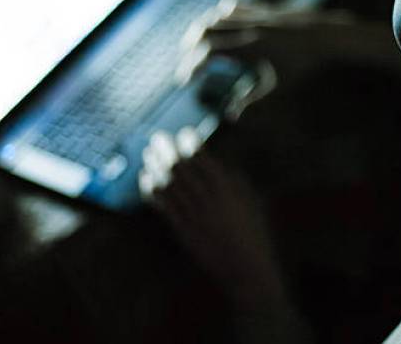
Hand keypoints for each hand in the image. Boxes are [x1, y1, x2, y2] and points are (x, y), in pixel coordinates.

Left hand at [138, 128, 284, 305]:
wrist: (245, 267)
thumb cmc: (254, 233)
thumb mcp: (252, 201)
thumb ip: (236, 183)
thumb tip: (221, 167)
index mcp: (226, 189)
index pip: (203, 160)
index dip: (191, 144)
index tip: (184, 132)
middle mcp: (206, 198)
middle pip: (181, 169)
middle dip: (168, 150)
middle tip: (157, 137)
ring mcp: (192, 214)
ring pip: (169, 185)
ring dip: (156, 166)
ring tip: (148, 153)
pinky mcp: (182, 229)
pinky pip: (163, 206)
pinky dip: (152, 190)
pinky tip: (145, 179)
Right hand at [174, 0, 400, 89]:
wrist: (330, 36)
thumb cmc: (306, 66)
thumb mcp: (281, 89)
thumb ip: (255, 103)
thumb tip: (232, 116)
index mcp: (250, 48)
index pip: (208, 53)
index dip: (192, 66)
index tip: (185, 81)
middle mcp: (249, 27)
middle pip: (205, 30)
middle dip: (190, 47)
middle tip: (187, 65)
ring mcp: (256, 14)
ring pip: (217, 15)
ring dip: (203, 30)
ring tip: (197, 46)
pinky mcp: (264, 8)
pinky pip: (234, 5)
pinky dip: (221, 15)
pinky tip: (221, 27)